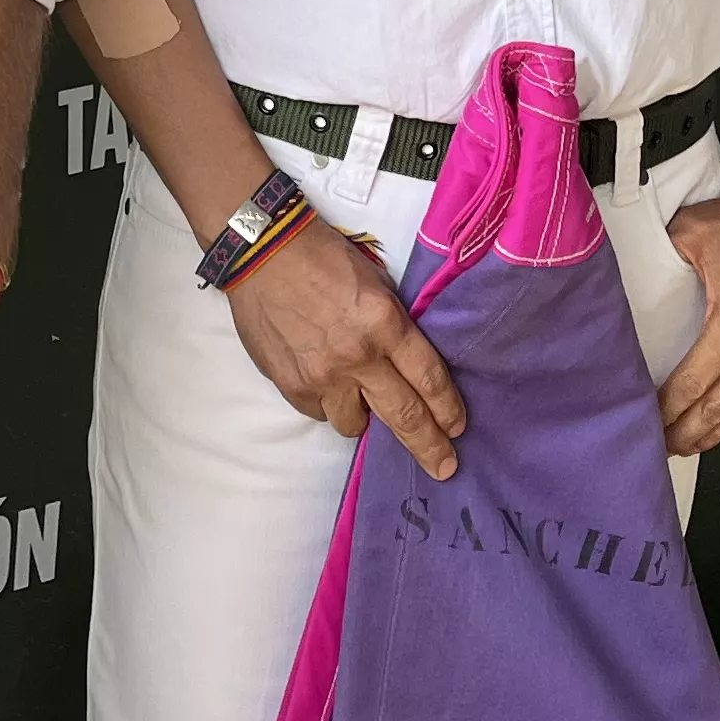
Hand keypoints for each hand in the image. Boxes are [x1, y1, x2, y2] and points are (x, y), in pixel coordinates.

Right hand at [224, 221, 467, 478]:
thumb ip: (391, 325)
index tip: (457, 428)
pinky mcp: (292, 385)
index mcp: (384, 323)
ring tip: (362, 401)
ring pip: (355, 424)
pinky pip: (320, 412)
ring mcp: (322, 376)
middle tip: (445, 468)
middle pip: (404, 415)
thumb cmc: (323, 256)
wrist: (263, 252)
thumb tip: (404, 364)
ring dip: (364, 417)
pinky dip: (327, 403)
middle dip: (429, 446)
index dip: (447, 408)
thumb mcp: (374, 281)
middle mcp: (358, 356)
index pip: (428, 377)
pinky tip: (324, 382)